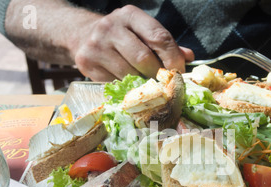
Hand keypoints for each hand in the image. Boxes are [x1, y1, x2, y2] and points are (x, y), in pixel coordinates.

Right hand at [73, 5, 193, 80]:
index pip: (158, 37)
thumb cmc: (122, 36)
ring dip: (141, 83)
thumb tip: (189, 57)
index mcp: (130, 15)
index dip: (172, 57)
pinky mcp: (87, 62)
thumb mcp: (142, 32)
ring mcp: (96, 45)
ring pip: (129, 74)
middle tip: (162, 82)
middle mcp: (110, 26)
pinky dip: (125, 87)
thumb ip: (164, 44)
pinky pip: (114, 82)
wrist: (82, 35)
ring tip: (145, 82)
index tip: (179, 72)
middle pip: (143, 58)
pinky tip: (127, 83)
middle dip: (157, 73)